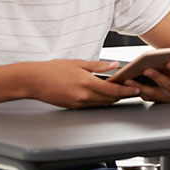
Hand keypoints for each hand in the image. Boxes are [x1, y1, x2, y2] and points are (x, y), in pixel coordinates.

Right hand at [24, 59, 141, 108]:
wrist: (33, 81)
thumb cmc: (53, 69)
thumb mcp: (78, 63)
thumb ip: (99, 66)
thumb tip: (115, 65)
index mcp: (87, 84)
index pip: (113, 90)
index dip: (127, 91)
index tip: (136, 89)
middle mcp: (84, 97)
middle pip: (110, 99)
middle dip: (122, 95)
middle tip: (133, 88)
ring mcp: (78, 103)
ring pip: (101, 103)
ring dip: (112, 99)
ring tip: (122, 91)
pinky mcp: (73, 106)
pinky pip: (92, 105)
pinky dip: (101, 100)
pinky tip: (105, 94)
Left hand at [124, 56, 169, 103]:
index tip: (169, 62)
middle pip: (168, 86)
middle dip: (157, 77)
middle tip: (146, 69)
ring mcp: (169, 98)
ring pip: (155, 94)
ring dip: (141, 87)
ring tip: (130, 79)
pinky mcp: (158, 101)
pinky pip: (147, 97)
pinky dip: (138, 91)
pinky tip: (130, 84)